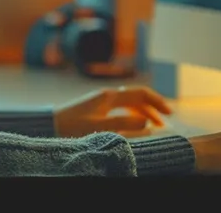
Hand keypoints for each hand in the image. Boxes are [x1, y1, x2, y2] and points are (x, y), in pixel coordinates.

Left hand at [53, 86, 171, 137]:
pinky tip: (135, 124)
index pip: (141, 93)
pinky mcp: (96, 109)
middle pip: (137, 97)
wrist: (50, 124)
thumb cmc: (71, 126)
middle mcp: (107, 96)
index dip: (157, 101)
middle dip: (153, 107)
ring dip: (144, 112)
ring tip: (154, 125)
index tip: (170, 113)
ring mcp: (101, 101)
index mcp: (110, 96)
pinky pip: (121, 109)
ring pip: (129, 103)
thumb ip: (123, 124)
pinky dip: (132, 115)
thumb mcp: (99, 127)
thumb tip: (146, 123)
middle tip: (166, 120)